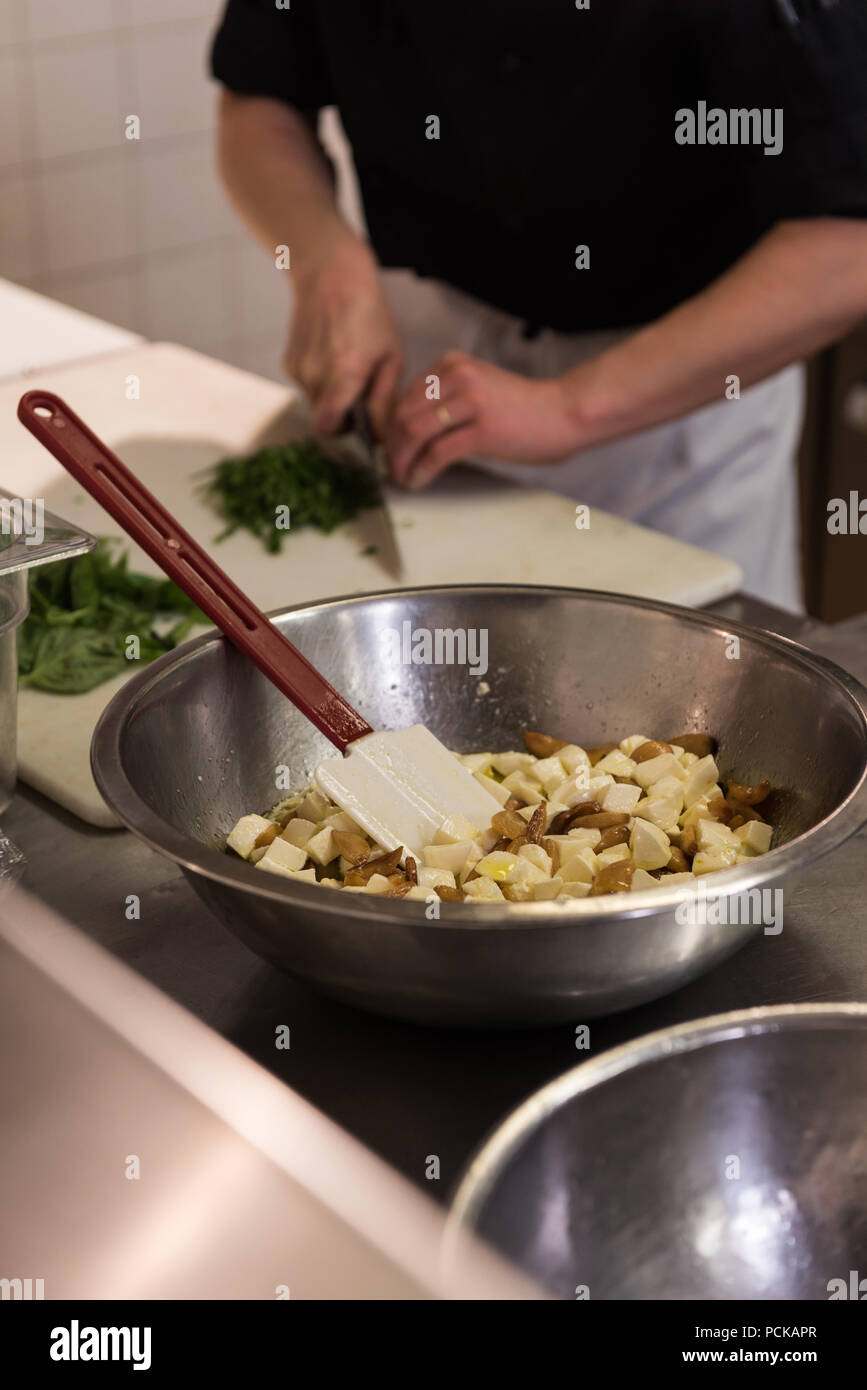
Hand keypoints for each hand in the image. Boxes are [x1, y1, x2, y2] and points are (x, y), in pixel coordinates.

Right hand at [284, 236, 403, 435]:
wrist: (330, 275)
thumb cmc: (369, 313)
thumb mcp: (391, 355)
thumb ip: (385, 399)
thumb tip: (383, 436)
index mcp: (344, 373)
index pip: (331, 427)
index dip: (347, 433)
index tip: (362, 425)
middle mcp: (315, 374)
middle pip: (324, 420)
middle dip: (343, 417)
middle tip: (361, 396)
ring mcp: (298, 369)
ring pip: (315, 404)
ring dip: (332, 398)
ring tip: (348, 370)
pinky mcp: (289, 363)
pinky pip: (306, 387)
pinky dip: (320, 383)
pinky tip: (331, 357)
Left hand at [385, 352, 581, 489]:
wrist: (563, 413)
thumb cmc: (522, 408)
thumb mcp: (477, 388)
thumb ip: (446, 399)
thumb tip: (409, 429)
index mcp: (452, 364)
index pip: (404, 396)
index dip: (391, 427)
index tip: (390, 448)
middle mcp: (458, 376)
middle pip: (404, 414)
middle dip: (392, 446)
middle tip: (392, 468)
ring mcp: (470, 401)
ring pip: (415, 433)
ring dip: (401, 460)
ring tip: (402, 478)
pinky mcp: (482, 430)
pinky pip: (437, 453)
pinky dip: (421, 471)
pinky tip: (418, 481)